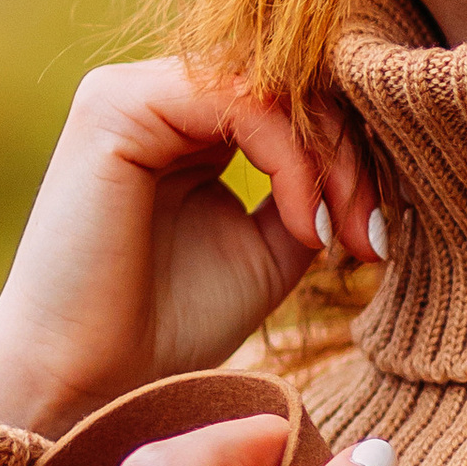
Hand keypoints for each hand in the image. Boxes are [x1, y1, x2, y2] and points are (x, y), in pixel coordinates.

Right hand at [0, 61, 383, 442]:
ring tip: (342, 235)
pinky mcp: (117, 104)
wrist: (88, 384)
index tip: (378, 241)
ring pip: (273, 84)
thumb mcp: (269, 251)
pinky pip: (240, 100)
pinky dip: (291, 159)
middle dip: (351, 155)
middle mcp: (160, 96)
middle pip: (291, 80)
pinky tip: (304, 225)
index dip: (353, 154)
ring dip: (330, 157)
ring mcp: (134, 92)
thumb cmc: (167, 329)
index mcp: (190, 125)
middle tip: (372, 238)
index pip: (294, 98)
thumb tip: (373, 158)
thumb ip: (311, 192)